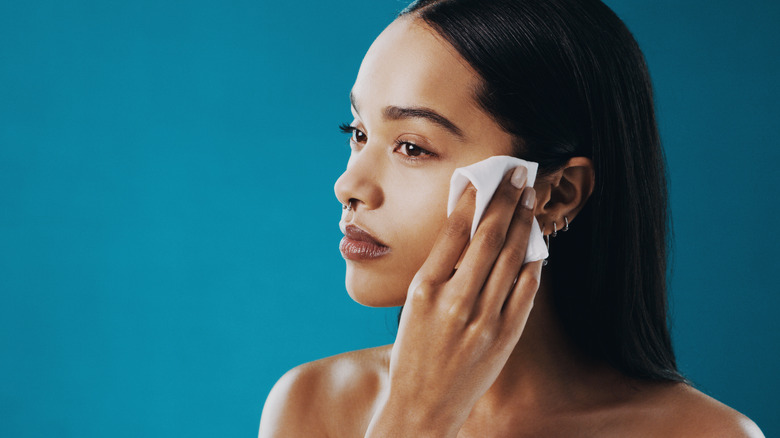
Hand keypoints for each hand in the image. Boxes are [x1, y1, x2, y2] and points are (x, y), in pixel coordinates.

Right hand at [365, 167, 543, 436]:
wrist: (423, 406)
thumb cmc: (413, 352)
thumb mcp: (412, 305)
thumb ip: (438, 270)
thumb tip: (466, 229)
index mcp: (424, 289)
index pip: (454, 232)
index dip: (474, 199)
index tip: (485, 176)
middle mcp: (454, 302)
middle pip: (487, 238)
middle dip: (505, 200)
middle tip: (518, 174)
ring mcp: (482, 320)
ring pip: (510, 259)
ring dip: (523, 223)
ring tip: (530, 199)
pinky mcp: (504, 337)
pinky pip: (524, 291)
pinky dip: (533, 263)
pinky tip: (537, 242)